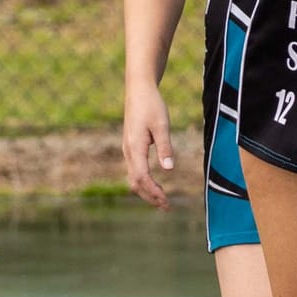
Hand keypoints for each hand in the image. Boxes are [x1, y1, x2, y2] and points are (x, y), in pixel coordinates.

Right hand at [121, 79, 175, 209]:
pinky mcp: (131, 147)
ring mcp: (128, 149)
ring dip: (147, 191)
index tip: (167, 202)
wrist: (138, 89)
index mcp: (135, 147)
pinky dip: (144, 181)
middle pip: (136, 182)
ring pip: (133, 177)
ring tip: (162, 200)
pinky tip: (154, 184)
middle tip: (166, 207)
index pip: (142, 177)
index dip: (154, 192)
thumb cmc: (151, 105)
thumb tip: (169, 170)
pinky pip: (135, 170)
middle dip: (150, 197)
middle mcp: (128, 151)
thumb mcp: (162, 125)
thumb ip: (165, 147)